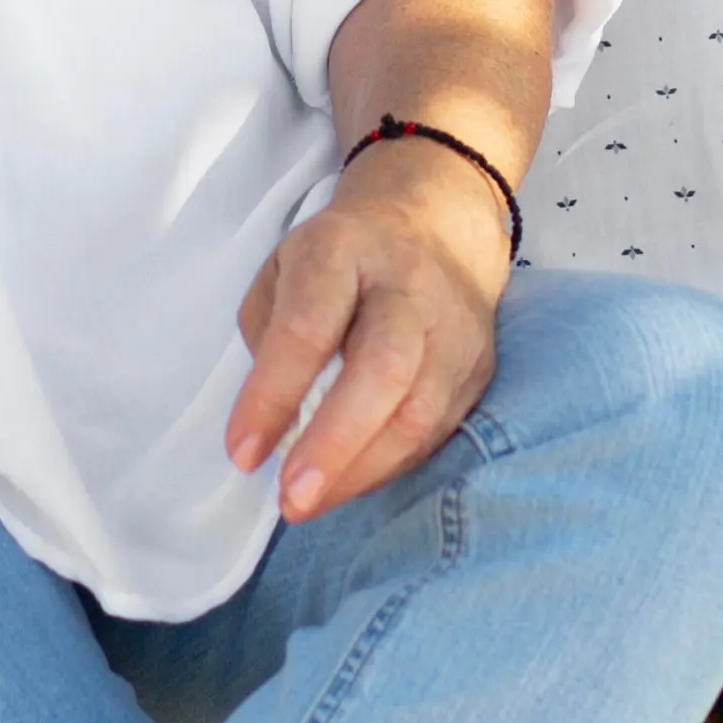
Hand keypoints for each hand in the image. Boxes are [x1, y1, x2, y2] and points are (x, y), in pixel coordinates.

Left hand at [224, 142, 512, 523]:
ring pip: (420, 409)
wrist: (438, 221)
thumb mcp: (284, 268)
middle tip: (292, 498)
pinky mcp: (481, 364)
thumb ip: (269, 338)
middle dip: (334, 443)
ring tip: (313, 502)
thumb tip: (270, 427)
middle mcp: (408, 283)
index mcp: (343, 249)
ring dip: (362, 470)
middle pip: (383, 367)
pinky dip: (391, 466)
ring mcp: (455, 325)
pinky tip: (352, 480)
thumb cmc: (341, 258)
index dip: (273, 394)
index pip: (309, 326)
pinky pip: (439, 430)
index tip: (242, 452)